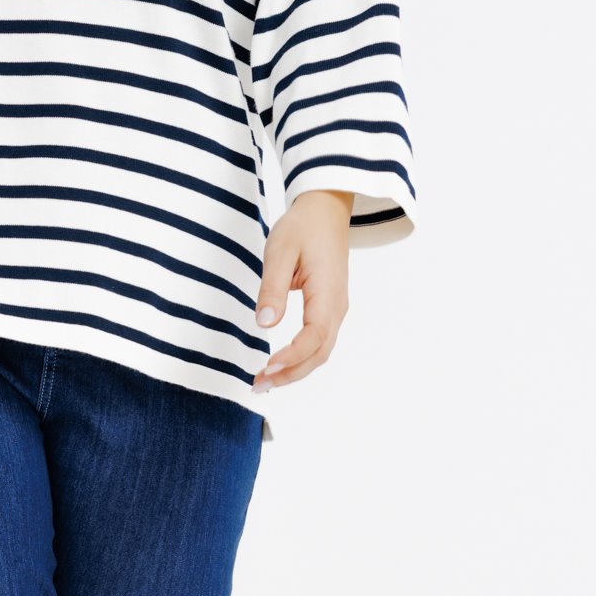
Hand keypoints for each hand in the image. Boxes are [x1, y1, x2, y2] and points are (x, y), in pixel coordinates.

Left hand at [253, 190, 351, 393]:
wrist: (326, 211)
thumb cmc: (302, 227)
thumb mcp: (279, 252)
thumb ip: (272, 288)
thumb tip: (265, 322)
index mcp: (327, 292)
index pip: (314, 335)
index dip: (292, 356)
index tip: (267, 367)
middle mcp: (337, 306)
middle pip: (319, 353)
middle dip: (290, 374)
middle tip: (257, 385)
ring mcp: (336, 309)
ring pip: (320, 351)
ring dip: (294, 370)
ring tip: (264, 381)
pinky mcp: (329, 309)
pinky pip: (318, 342)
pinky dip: (300, 358)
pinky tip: (279, 365)